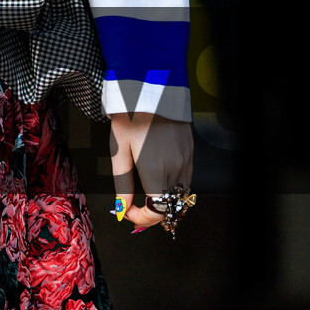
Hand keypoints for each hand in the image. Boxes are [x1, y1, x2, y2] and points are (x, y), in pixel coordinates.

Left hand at [108, 112, 193, 231]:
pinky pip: (186, 178)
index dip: (143, 219)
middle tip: (134, 208)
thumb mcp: (119, 151)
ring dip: (164, 200)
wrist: (150, 89)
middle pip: (170, 205)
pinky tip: (158, 179)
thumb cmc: (129, 118)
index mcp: (156, 169)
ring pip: (180, 194)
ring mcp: (187, 159)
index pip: (157, 210)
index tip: (129, 213)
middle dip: (152, 212)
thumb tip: (123, 209)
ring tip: (145, 194)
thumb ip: (122, 184)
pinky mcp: (190, 151)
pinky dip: (173, 186)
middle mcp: (176, 167)